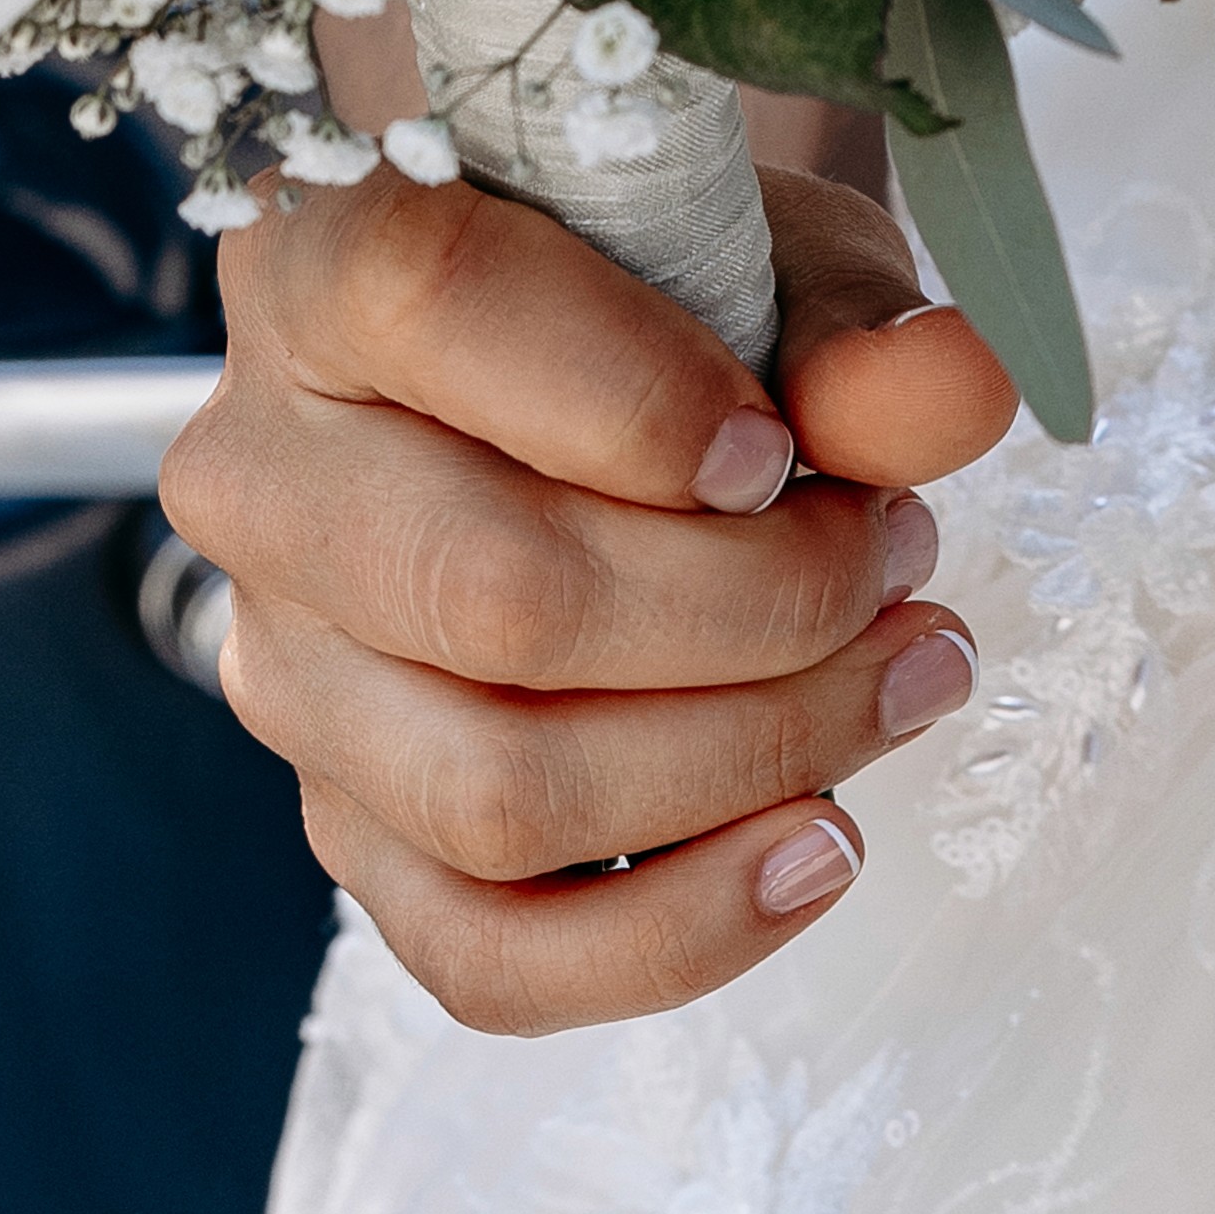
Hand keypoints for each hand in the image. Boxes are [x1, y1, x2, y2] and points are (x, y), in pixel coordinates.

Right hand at [161, 159, 1018, 1032]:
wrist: (622, 373)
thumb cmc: (680, 299)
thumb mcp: (776, 259)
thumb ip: (852, 324)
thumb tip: (951, 389)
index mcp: (324, 270)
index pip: (435, 304)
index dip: (641, 396)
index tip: (783, 446)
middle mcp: (263, 480)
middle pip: (495, 596)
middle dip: (759, 605)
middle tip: (902, 559)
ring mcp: (289, 673)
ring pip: (497, 794)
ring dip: (751, 756)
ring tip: (903, 678)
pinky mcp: (352, 824)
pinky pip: (484, 954)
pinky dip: (677, 930)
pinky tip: (818, 848)